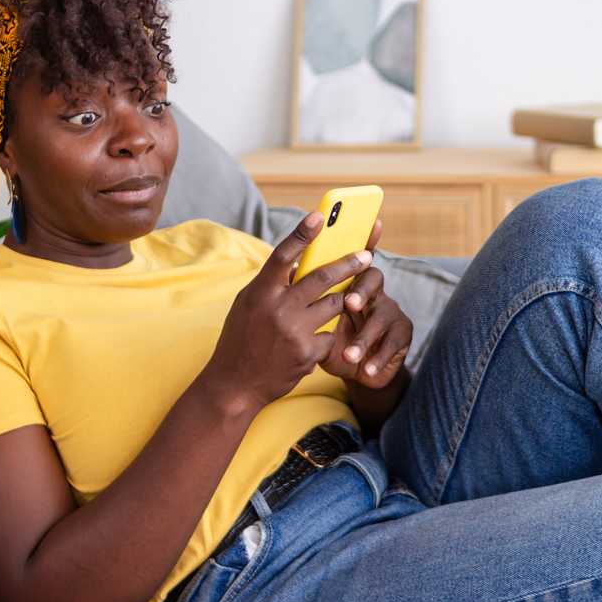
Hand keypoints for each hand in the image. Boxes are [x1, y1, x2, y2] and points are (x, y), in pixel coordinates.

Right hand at [199, 211, 373, 411]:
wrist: (236, 385)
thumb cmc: (240, 339)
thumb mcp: (248, 305)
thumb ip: (271, 285)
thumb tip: (297, 263)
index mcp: (260, 292)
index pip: (283, 254)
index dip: (302, 234)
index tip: (320, 216)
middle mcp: (278, 308)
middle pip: (322, 277)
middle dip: (349, 264)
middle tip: (366, 256)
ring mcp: (295, 331)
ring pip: (334, 305)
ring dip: (341, 302)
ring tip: (344, 302)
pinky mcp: (309, 353)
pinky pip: (330, 335)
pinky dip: (326, 336)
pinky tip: (312, 344)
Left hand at [317, 218, 412, 389]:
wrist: (352, 372)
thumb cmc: (328, 340)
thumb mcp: (313, 319)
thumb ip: (305, 296)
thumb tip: (288, 273)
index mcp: (351, 281)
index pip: (355, 256)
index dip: (365, 239)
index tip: (371, 224)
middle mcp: (373, 291)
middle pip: (372, 279)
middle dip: (360, 291)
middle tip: (350, 304)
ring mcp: (390, 311)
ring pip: (381, 316)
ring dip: (365, 337)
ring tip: (350, 355)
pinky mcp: (402, 334)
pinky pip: (392, 344)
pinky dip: (377, 359)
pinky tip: (367, 370)